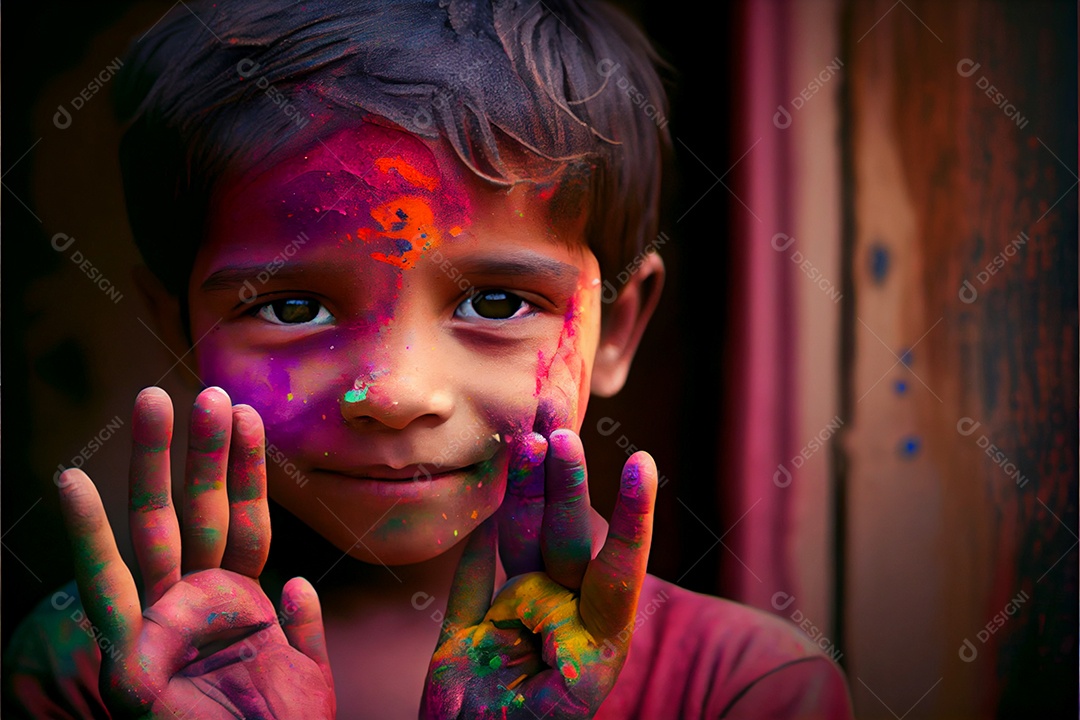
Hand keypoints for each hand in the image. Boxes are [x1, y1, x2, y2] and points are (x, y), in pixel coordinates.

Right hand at [56, 387, 334, 718]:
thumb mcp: (306, 676)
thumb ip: (304, 627)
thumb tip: (294, 585)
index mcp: (238, 605)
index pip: (245, 523)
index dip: (247, 471)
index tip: (249, 414)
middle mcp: (196, 604)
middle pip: (200, 512)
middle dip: (201, 454)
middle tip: (205, 389)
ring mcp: (162, 623)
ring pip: (156, 529)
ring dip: (154, 467)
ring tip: (153, 399)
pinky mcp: (127, 655)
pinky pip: (104, 587)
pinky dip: (87, 535)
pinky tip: (70, 481)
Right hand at [420, 429, 656, 717]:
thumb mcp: (555, 715)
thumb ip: (562, 660)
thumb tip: (554, 602)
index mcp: (593, 646)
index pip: (617, 570)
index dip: (629, 517)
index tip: (641, 463)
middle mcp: (559, 623)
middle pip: (568, 539)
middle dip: (564, 482)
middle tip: (557, 425)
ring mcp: (515, 620)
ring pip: (524, 542)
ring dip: (526, 489)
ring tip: (529, 435)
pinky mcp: (471, 630)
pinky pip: (477, 573)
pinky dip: (484, 532)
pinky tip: (501, 483)